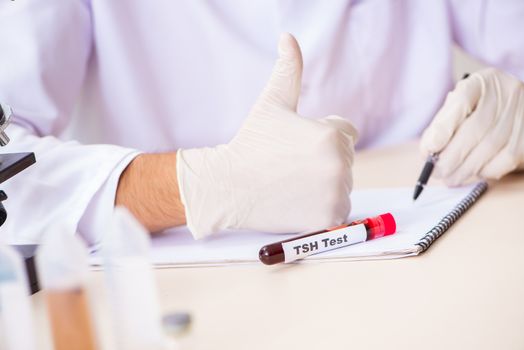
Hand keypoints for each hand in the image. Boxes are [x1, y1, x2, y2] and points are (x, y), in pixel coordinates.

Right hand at [177, 33, 357, 238]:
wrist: (228, 187)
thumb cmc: (250, 143)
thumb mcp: (272, 103)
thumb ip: (288, 69)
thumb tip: (287, 37)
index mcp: (332, 136)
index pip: (345, 133)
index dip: (318, 137)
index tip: (294, 147)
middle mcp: (340, 166)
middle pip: (344, 159)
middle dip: (322, 160)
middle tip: (289, 166)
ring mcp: (336, 195)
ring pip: (343, 183)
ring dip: (324, 183)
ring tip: (292, 182)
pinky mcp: (330, 218)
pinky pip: (339, 208)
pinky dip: (323, 207)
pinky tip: (297, 199)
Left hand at [420, 68, 523, 185]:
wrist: (513, 108)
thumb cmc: (477, 110)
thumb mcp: (458, 108)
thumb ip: (442, 125)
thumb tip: (428, 152)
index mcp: (481, 82)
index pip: (461, 100)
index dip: (443, 127)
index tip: (429, 149)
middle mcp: (505, 92)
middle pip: (475, 128)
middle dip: (451, 157)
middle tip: (436, 173)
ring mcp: (521, 112)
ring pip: (491, 146)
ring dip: (466, 169)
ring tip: (451, 178)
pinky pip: (508, 158)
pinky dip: (487, 170)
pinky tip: (476, 172)